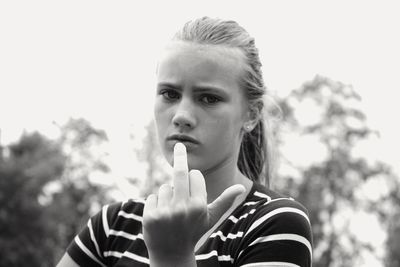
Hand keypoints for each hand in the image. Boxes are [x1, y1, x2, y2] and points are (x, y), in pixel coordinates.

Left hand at [142, 142, 244, 263]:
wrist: (171, 254)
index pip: (195, 175)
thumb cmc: (193, 231)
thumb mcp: (211, 217)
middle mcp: (183, 208)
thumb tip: (241, 188)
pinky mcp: (150, 216)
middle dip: (180, 156)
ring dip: (167, 195)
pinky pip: (152, 197)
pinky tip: (160, 217)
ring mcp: (165, 212)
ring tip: (171, 213)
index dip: (194, 180)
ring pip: (165, 187)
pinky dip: (155, 203)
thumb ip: (225, 201)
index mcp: (200, 205)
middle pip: (180, 172)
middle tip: (179, 145)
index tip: (193, 188)